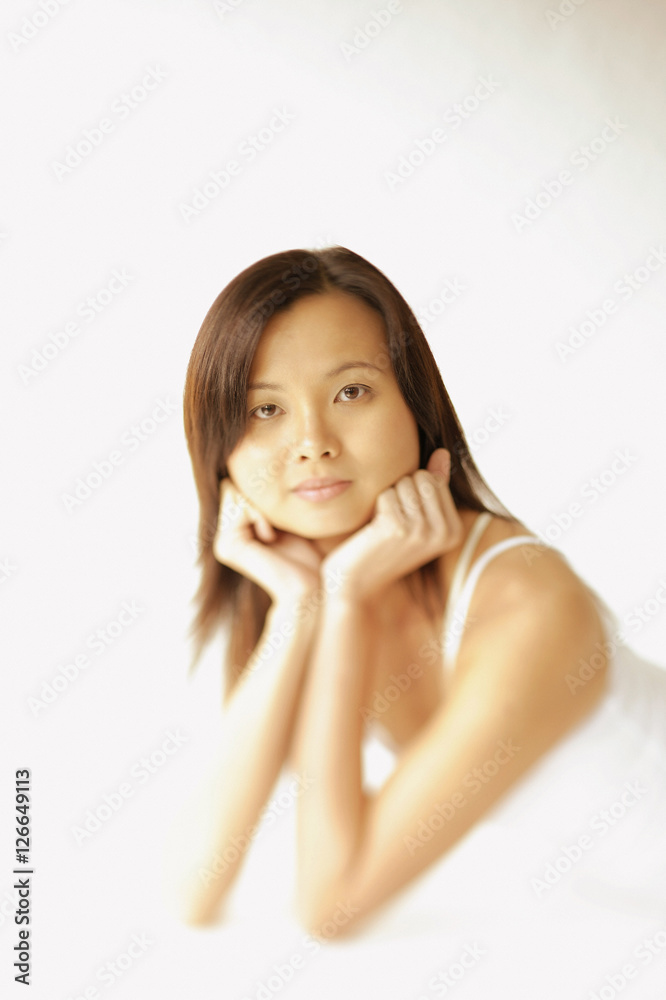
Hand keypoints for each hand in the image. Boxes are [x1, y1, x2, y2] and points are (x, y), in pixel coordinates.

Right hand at [213, 478, 323, 603]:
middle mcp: (227, 537)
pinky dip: (260, 515)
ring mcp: (224, 543)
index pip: (239, 484)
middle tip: (277, 530)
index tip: (281, 523)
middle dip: (260, 498)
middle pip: (233, 485)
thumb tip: (262, 470)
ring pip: (235, 491)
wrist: (315, 588)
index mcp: (240, 531)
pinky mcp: (227, 546)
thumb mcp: (292, 521)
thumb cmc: (315, 556)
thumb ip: (273, 501)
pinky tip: (271, 538)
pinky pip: (241, 506)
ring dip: (262, 507)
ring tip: (275, 535)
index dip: (263, 492)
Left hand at [320, 449, 462, 604]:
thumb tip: (442, 452)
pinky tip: (374, 531)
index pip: (433, 480)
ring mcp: (422, 532)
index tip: (405, 520)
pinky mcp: (398, 529)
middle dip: (401, 492)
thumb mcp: (415, 517)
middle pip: (421, 478)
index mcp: (454, 531)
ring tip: (384, 527)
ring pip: (404, 484)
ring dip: (388, 500)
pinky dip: (376, 507)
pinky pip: (386, 494)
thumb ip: (433, 485)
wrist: (357, 582)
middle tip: (392, 522)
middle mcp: (444, 533)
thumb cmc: (383, 547)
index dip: (411, 492)